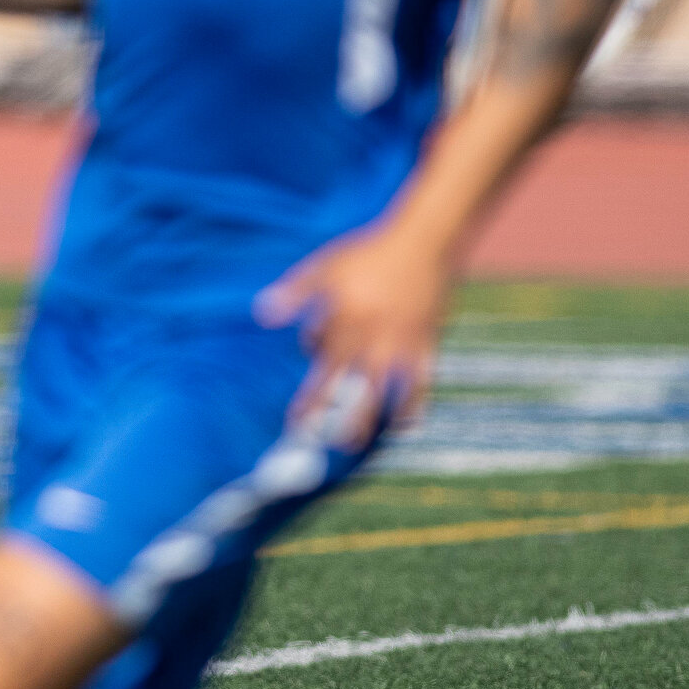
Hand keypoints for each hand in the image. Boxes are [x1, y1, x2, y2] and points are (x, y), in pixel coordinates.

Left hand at [253, 217, 457, 436]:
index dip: (309, 400)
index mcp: (346, 323)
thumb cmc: (368, 255)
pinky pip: (422, 382)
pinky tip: (405, 425)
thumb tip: (261, 314)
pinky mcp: (427, 344)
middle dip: (337, 420)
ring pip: (386, 391)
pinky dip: (415, 404)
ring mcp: (402, 345)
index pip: (322, 372)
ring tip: (357, 444)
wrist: (422, 242)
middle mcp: (373, 340)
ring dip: (371, 420)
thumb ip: (295, 293)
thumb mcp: (326, 268)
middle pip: (352, 390)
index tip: (294, 423)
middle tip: (324, 445)